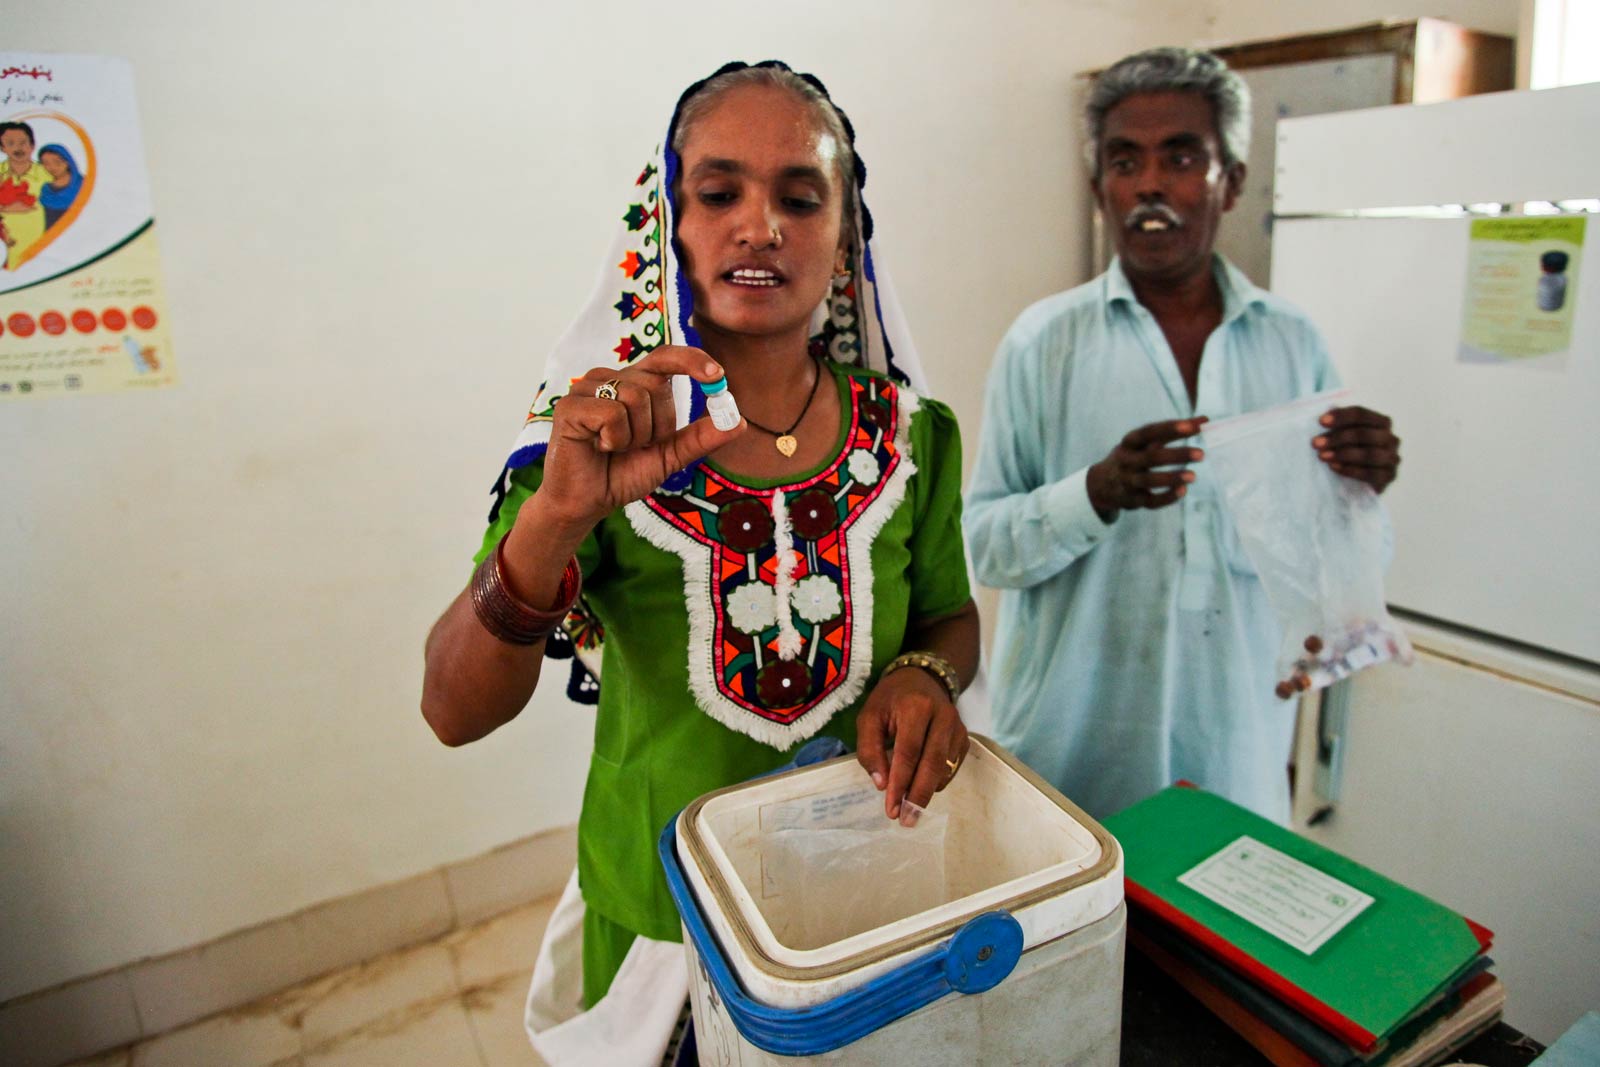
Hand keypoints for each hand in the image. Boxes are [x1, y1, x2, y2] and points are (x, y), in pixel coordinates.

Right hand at [535, 345, 744, 531]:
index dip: (692, 360)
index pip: (665, 358)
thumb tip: (739, 422)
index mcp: (633, 384)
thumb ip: (700, 438)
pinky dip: (613, 440)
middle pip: (655, 384)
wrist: (586, 503)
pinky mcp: (569, 405)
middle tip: (637, 446)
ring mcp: (587, 388)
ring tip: (613, 448)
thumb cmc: (622, 475)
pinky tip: (597, 448)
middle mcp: (610, 378)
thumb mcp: (669, 456)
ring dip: (633, 437)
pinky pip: (611, 414)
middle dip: (656, 425)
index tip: (717, 375)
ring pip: (634, 399)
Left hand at [856, 667, 968, 824]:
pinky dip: (936, 783)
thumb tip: (882, 784)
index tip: (891, 809)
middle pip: (932, 764)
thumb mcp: (869, 717)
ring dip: (926, 793)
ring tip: (909, 811)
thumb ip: (870, 749)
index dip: (900, 783)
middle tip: (906, 820)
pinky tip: (920, 789)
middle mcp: (943, 717)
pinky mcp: (964, 739)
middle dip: (918, 797)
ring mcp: (958, 728)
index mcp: (917, 707)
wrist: (922, 678)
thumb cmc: (891, 700)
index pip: (909, 752)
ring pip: (943, 769)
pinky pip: (951, 768)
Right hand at [1085, 417, 1207, 521]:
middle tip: (1202, 454)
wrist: (1102, 484)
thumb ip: (1174, 431)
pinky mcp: (1132, 500)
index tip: (1190, 426)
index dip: (1168, 429)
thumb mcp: (1146, 442)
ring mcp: (1128, 481)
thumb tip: (1206, 420)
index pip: (1148, 432)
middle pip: (1151, 457)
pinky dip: (1166, 497)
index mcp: (1129, 443)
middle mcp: (1126, 461)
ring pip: (1149, 480)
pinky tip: (1183, 491)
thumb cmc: (1133, 456)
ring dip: (1172, 478)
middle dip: (1177, 455)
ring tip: (1193, 476)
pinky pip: (1150, 501)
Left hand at [1314, 406, 1399, 492]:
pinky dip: (1351, 470)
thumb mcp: (1342, 436)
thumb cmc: (1348, 452)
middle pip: (1365, 434)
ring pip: (1370, 454)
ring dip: (1343, 454)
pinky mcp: (1389, 476)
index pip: (1362, 414)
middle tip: (1316, 443)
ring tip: (1322, 456)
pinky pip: (1371, 473)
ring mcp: (1392, 458)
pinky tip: (1334, 467)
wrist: (1356, 483)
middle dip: (1338, 438)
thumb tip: (1328, 409)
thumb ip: (1338, 424)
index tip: (1321, 421)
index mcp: (1381, 422)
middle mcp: (1390, 438)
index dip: (1341, 416)